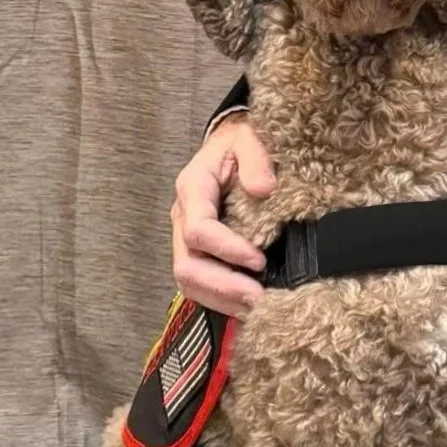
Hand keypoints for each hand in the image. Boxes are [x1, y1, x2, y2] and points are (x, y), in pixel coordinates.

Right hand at [170, 112, 276, 316]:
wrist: (231, 142)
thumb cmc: (241, 141)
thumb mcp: (250, 137)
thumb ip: (256, 158)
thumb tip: (263, 189)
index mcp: (193, 188)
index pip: (199, 230)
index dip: (227, 250)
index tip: (260, 261)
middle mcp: (182, 216)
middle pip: (187, 265)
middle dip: (222, 286)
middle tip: (258, 298)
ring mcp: (186, 238)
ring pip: (189, 282)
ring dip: (221, 299)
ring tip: (256, 308)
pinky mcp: (198, 251)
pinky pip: (200, 284)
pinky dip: (221, 300)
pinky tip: (248, 306)